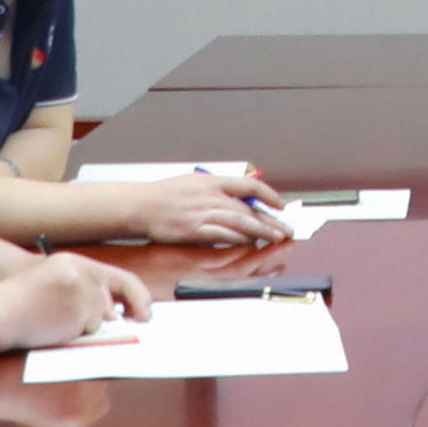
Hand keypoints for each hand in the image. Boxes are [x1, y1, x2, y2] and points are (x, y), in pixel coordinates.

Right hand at [0, 252, 150, 347]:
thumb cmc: (19, 302)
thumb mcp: (51, 281)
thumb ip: (82, 290)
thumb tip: (113, 313)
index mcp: (73, 262)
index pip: (119, 277)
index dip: (137, 296)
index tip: (145, 313)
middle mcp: (81, 272)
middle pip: (108, 301)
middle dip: (110, 317)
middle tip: (116, 327)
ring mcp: (80, 291)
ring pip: (100, 317)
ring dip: (84, 326)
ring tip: (56, 322)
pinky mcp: (78, 310)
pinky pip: (89, 329)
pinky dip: (78, 334)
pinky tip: (55, 329)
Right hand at [98, 173, 294, 250]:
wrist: (141, 205)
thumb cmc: (164, 195)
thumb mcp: (194, 182)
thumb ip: (216, 188)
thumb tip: (237, 197)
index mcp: (212, 181)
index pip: (249, 186)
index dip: (268, 195)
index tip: (280, 205)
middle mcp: (211, 196)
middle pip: (249, 209)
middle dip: (271, 221)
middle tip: (286, 230)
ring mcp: (203, 213)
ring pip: (240, 223)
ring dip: (261, 232)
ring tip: (276, 239)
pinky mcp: (195, 230)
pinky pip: (223, 236)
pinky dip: (239, 241)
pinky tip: (250, 245)